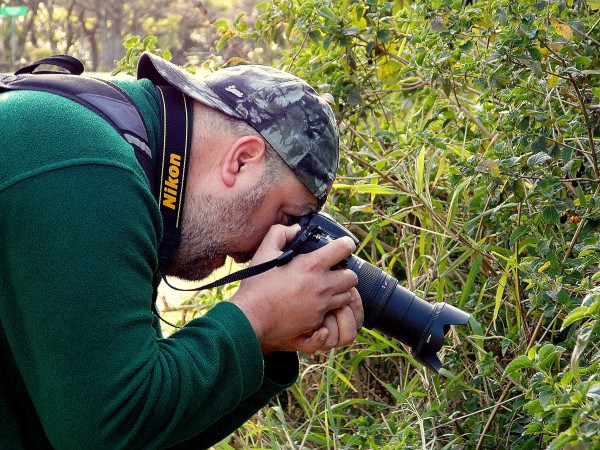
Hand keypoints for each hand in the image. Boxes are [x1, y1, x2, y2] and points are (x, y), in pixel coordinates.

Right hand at [230, 224, 362, 353]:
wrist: (252, 317)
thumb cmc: (257, 284)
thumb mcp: (265, 251)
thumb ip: (280, 233)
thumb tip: (295, 229)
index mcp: (311, 265)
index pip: (344, 249)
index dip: (346, 245)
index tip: (343, 246)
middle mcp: (321, 285)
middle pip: (352, 277)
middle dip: (346, 272)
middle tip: (334, 272)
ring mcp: (321, 305)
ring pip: (347, 296)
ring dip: (340, 291)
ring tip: (326, 288)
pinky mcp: (316, 321)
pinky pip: (331, 312)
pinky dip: (327, 307)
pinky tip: (313, 303)